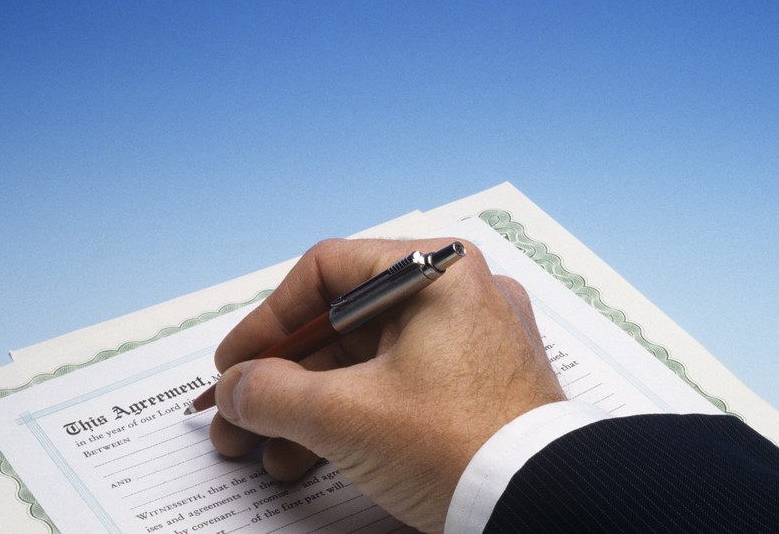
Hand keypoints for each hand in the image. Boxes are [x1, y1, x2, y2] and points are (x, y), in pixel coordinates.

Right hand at [208, 238, 563, 532]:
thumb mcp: (345, 416)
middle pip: (339, 324)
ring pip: (364, 362)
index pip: (325, 273)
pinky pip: (395, 387)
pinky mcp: (472, 388)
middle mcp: (455, 296)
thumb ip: (271, 394)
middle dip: (279, 378)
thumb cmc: (460, 446)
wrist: (545, 506)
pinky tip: (304, 457)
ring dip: (305, 406)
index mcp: (434, 273)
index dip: (267, 321)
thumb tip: (234, 389)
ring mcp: (467, 343)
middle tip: (237, 416)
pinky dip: (349, 416)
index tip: (233, 363)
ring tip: (261, 451)